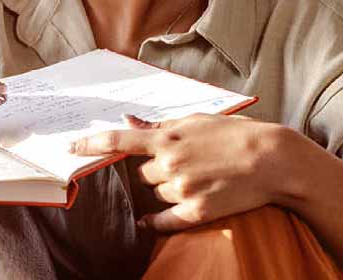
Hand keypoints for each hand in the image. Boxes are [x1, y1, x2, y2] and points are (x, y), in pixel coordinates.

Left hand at [69, 113, 293, 231]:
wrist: (273, 160)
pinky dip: (153, 221)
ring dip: (163, 191)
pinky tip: (148, 221)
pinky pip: (163, 221)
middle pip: (140, 174)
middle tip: (179, 165)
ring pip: (154, 195)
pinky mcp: (197, 211)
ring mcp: (182, 188)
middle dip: (152, 171)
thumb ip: (160, 125)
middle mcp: (170, 163)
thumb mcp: (197, 121)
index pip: (118, 141)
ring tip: (194, 180)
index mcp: (168, 137)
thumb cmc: (235, 135)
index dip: (90, 145)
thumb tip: (128, 121)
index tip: (70, 148)